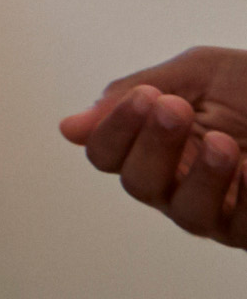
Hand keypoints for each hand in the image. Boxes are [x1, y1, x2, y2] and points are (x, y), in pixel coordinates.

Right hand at [61, 47, 246, 248]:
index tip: (146, 98)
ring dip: (199, 176)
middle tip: (177, 108)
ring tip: (223, 143)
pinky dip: (245, 196)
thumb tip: (69, 128)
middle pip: (139, 184)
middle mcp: (179, 182)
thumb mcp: (201, 73)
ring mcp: (219, 210)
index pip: (107, 154)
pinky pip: (240, 225)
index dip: (115, 131)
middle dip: (154, 145)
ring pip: (185, 212)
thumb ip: (137, 92)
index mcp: (156, 143)